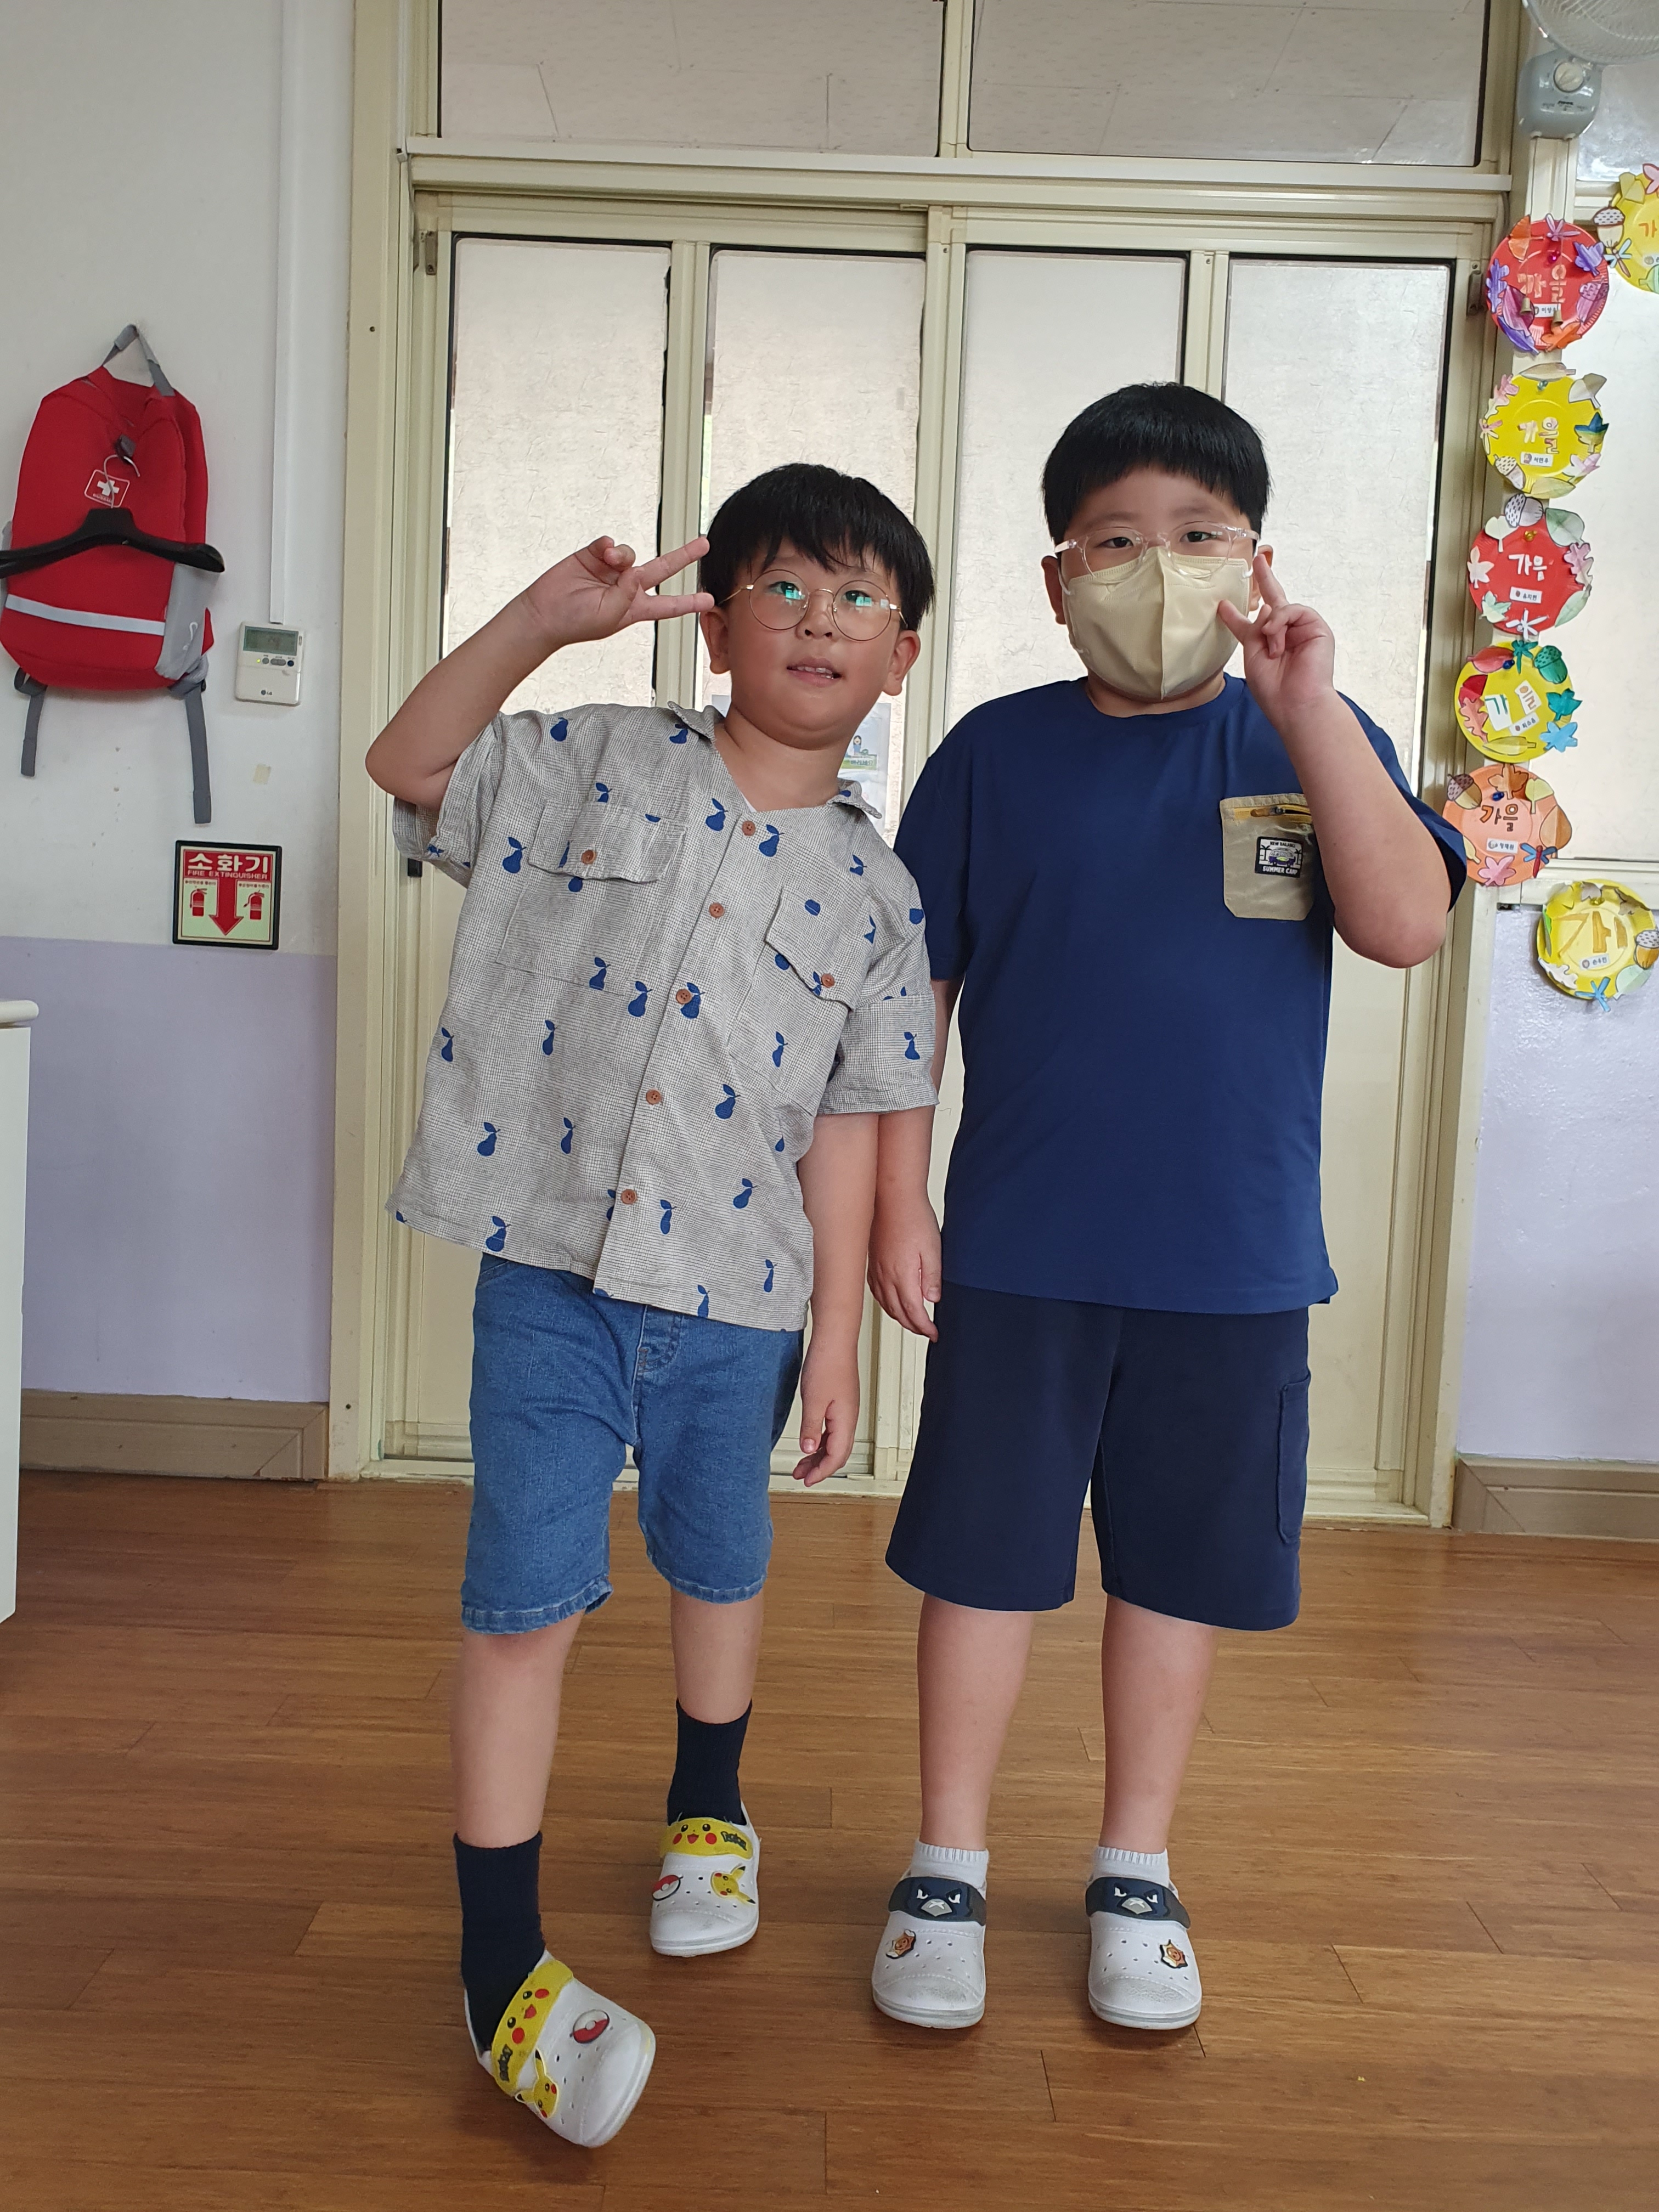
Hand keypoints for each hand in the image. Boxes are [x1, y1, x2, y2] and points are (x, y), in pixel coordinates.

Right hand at [519, 535, 712, 650]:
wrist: (545, 613)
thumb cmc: (577, 622)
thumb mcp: (611, 617)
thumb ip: (629, 594)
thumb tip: (635, 570)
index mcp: (635, 608)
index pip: (668, 605)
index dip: (689, 602)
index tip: (709, 599)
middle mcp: (627, 587)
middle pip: (662, 569)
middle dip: (683, 556)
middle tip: (703, 544)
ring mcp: (611, 571)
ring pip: (631, 553)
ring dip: (623, 556)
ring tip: (608, 563)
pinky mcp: (594, 555)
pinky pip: (610, 544)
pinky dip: (607, 546)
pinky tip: (600, 553)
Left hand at [792, 1338, 860, 1486]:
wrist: (834, 1339)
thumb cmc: (827, 1363)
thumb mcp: (813, 1400)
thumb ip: (811, 1427)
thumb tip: (808, 1449)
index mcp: (845, 1420)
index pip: (837, 1456)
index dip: (821, 1471)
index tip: (806, 1480)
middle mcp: (849, 1417)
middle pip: (837, 1452)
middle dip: (819, 1467)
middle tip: (801, 1475)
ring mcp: (845, 1410)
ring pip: (834, 1442)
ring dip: (818, 1455)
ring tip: (801, 1463)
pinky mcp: (839, 1402)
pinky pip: (831, 1429)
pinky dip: (819, 1440)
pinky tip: (809, 1441)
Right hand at [867, 1196, 941, 1339]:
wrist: (893, 1197)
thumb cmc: (914, 1217)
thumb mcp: (933, 1248)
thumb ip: (932, 1276)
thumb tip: (933, 1300)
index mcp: (903, 1275)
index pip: (914, 1312)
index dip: (925, 1327)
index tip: (934, 1333)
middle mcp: (886, 1276)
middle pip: (898, 1313)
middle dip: (913, 1327)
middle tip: (926, 1331)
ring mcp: (876, 1270)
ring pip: (886, 1305)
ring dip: (899, 1318)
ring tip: (912, 1322)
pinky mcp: (872, 1263)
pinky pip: (876, 1292)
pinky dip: (885, 1304)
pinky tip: (890, 1302)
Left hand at [1218, 553, 1337, 731]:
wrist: (1296, 703)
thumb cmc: (1273, 688)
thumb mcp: (1253, 654)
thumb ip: (1254, 628)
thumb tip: (1266, 605)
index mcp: (1268, 645)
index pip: (1251, 625)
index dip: (1236, 615)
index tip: (1222, 607)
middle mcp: (1286, 635)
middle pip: (1274, 601)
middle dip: (1265, 580)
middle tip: (1257, 559)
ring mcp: (1302, 630)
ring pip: (1280, 608)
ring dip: (1271, 628)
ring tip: (1273, 650)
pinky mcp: (1316, 627)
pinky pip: (1293, 610)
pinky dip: (1281, 623)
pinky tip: (1278, 642)